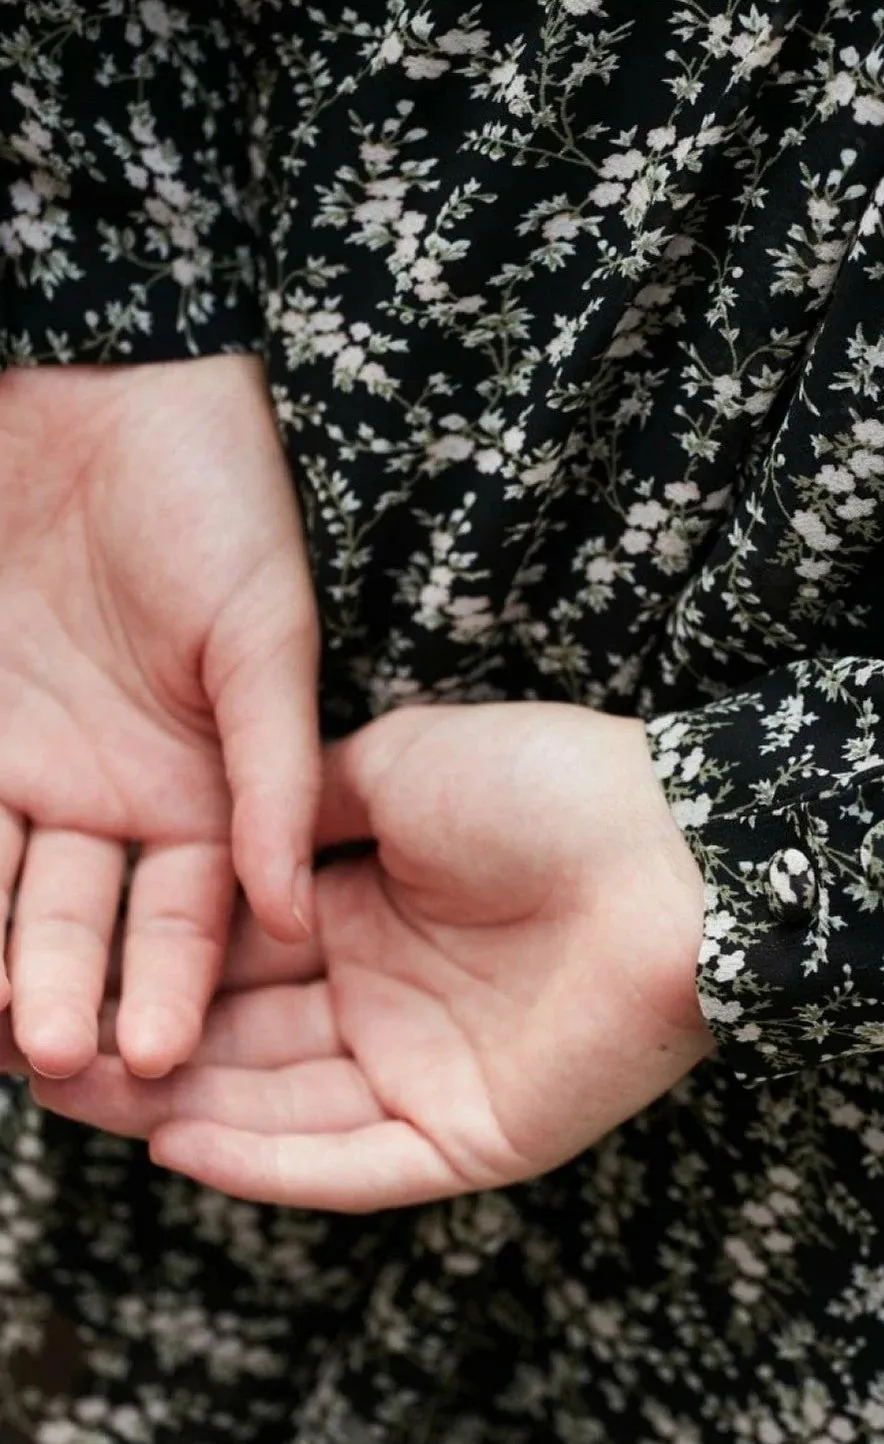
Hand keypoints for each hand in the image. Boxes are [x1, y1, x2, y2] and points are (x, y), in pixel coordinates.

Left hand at [0, 355, 319, 1077]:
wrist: (107, 385)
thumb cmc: (219, 498)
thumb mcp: (266, 637)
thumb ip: (274, 773)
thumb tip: (294, 916)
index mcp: (208, 794)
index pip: (189, 917)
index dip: (171, 985)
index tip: (154, 1058)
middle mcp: (115, 800)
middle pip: (82, 920)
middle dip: (65, 990)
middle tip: (51, 1058)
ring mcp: (30, 768)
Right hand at [26, 703, 714, 1209]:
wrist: (674, 847)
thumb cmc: (549, 788)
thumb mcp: (400, 768)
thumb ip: (303, 810)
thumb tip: (228, 831)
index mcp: (367, 916)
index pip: (233, 957)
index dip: (148, 966)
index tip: (59, 969)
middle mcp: (386, 1001)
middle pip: (240, 1042)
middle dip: (140, 1048)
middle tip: (35, 1052)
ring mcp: (428, 1073)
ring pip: (279, 1109)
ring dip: (181, 1108)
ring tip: (77, 1099)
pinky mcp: (473, 1135)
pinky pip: (354, 1162)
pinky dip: (270, 1162)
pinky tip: (180, 1143)